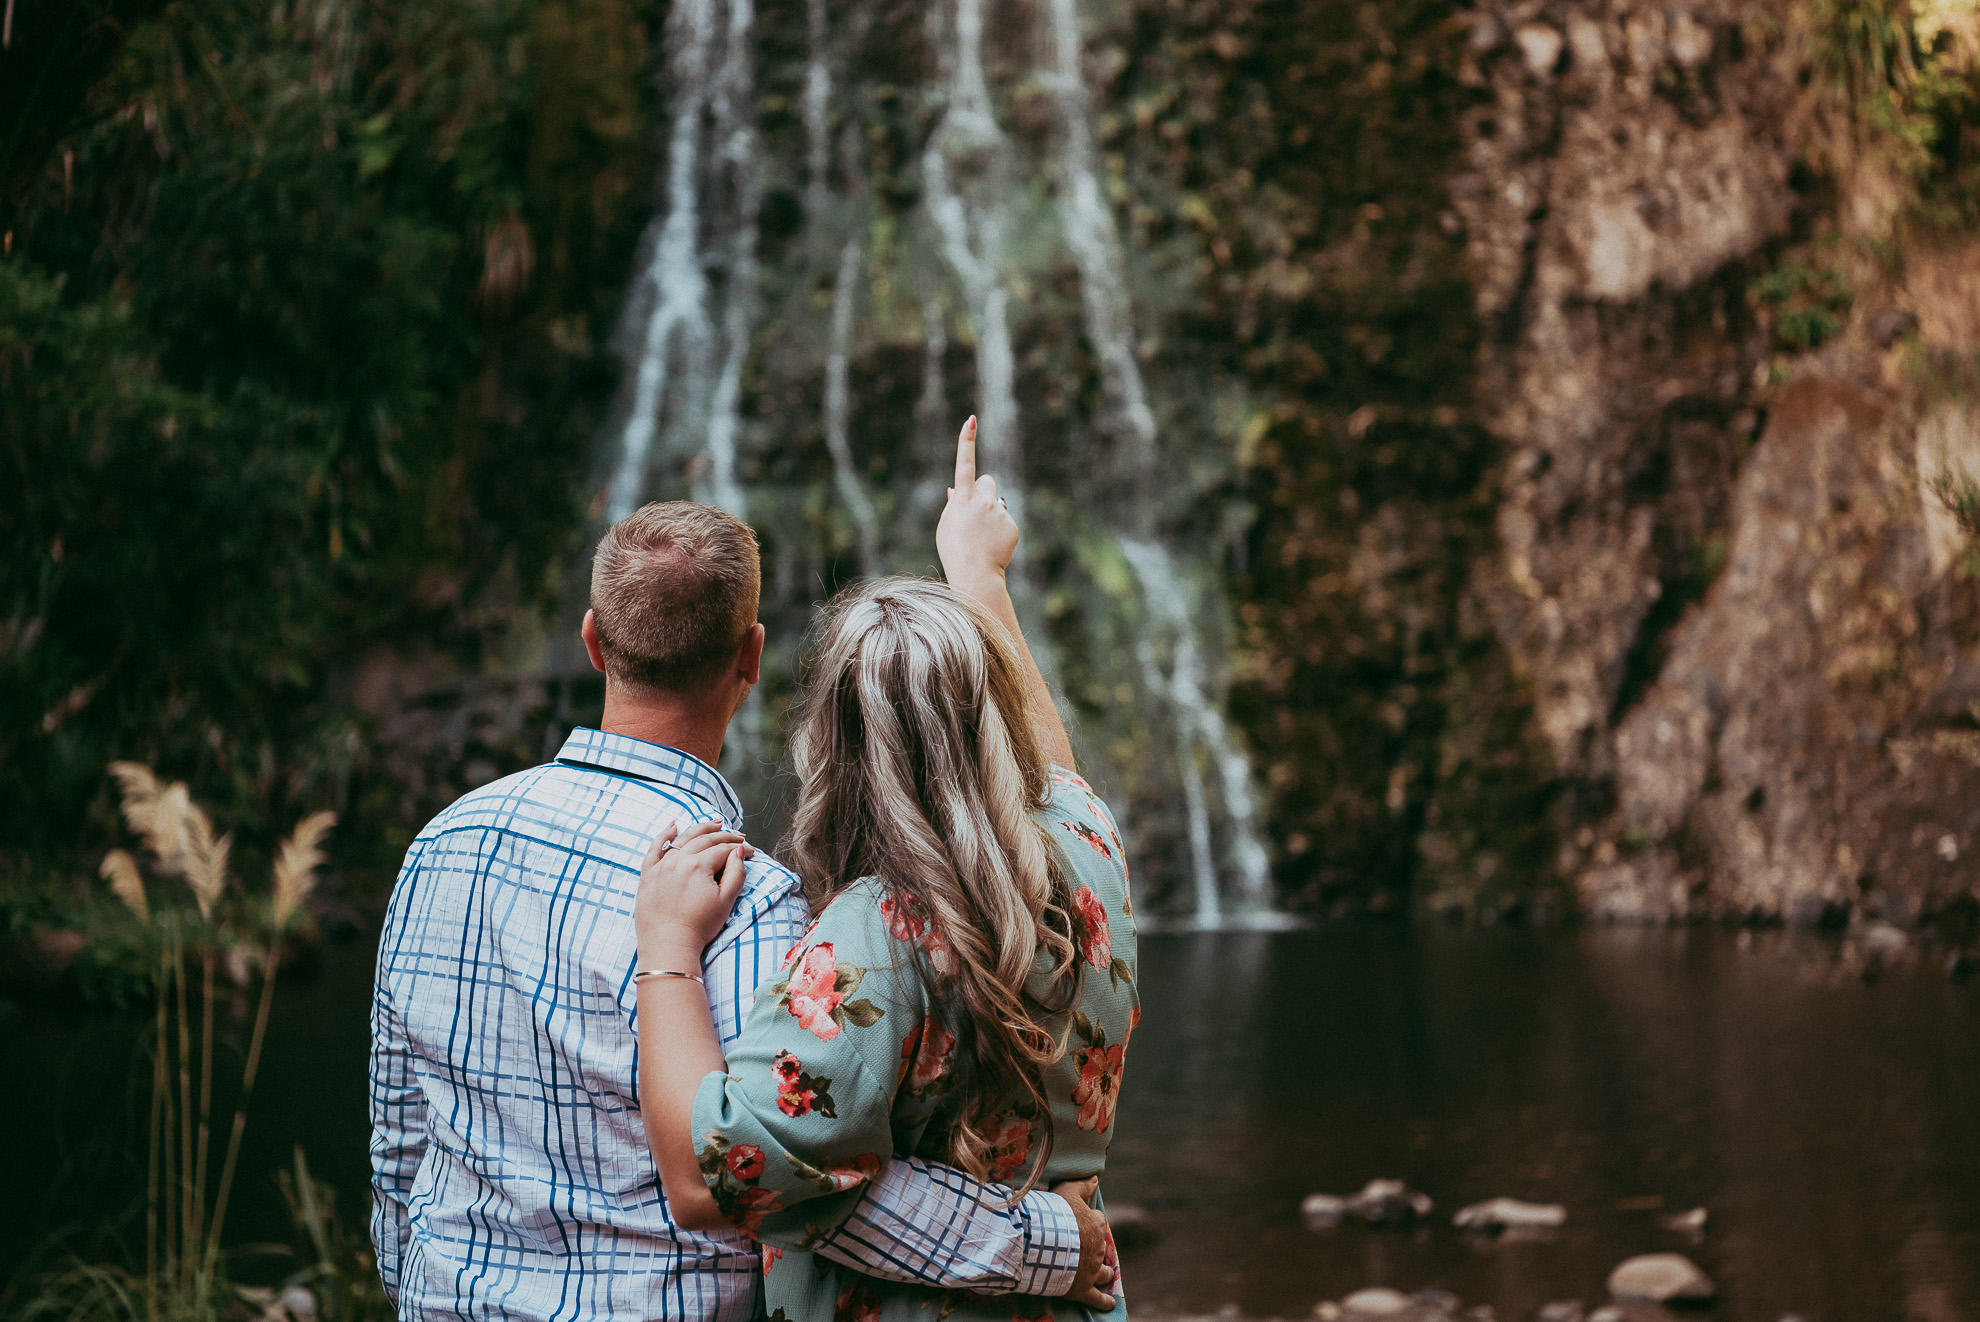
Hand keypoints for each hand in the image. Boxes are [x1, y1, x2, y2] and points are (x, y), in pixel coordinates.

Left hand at [635, 820, 752, 964]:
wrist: (668, 946)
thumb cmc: (698, 927)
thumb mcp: (726, 901)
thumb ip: (736, 873)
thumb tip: (738, 852)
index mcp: (698, 865)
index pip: (723, 849)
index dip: (740, 848)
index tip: (751, 851)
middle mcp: (678, 860)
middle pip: (704, 839)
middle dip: (724, 836)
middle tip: (738, 836)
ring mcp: (661, 866)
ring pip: (682, 839)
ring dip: (700, 829)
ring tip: (715, 824)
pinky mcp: (648, 875)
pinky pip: (654, 848)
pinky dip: (664, 835)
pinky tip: (673, 826)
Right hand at [936, 416, 1019, 589]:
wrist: (975, 574)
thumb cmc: (954, 551)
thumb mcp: (946, 526)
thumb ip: (953, 505)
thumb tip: (955, 490)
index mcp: (962, 499)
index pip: (964, 463)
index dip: (967, 441)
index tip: (971, 420)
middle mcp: (983, 501)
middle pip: (988, 481)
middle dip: (984, 492)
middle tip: (976, 514)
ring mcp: (999, 513)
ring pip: (996, 503)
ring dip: (991, 513)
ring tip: (983, 536)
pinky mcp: (1011, 525)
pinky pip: (1005, 520)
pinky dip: (1000, 530)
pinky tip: (993, 545)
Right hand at [1051, 1176, 1117, 1310]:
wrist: (1046, 1242)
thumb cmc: (1056, 1215)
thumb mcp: (1067, 1191)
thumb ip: (1083, 1185)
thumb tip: (1096, 1177)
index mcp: (1096, 1225)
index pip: (1098, 1221)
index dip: (1091, 1221)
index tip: (1083, 1222)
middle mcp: (1098, 1248)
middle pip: (1102, 1247)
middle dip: (1098, 1248)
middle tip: (1089, 1248)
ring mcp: (1092, 1270)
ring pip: (1104, 1272)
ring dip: (1106, 1272)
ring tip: (1107, 1274)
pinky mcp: (1083, 1289)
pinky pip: (1097, 1298)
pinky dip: (1105, 1302)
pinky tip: (1111, 1304)